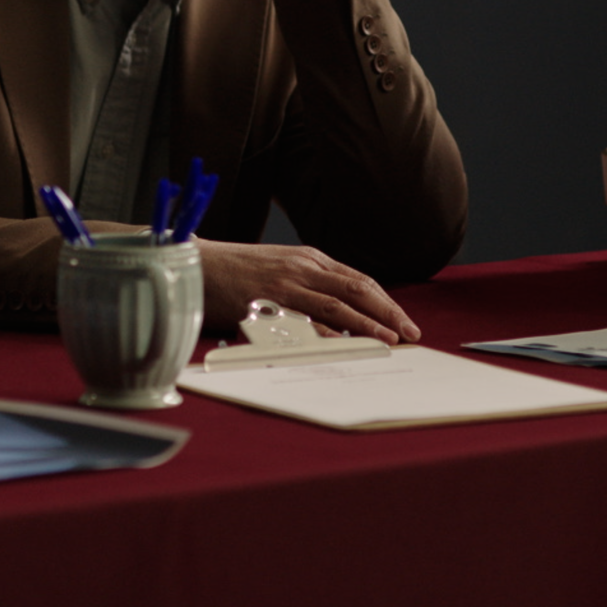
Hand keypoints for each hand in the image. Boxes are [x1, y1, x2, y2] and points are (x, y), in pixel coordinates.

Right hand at [196, 237, 420, 344]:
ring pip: (336, 305)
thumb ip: (311, 282)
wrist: (196, 264)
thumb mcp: (282, 266)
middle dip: (388, 312)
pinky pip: (302, 321)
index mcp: (310, 258)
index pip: (359, 280)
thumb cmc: (238, 269)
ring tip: (389, 340)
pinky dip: (326, 335)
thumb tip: (343, 310)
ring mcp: (284, 285)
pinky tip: (343, 347)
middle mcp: (302, 268)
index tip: (404, 321)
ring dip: (366, 324)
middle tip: (410, 333)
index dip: (386, 302)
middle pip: (356, 290)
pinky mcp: (264, 303)